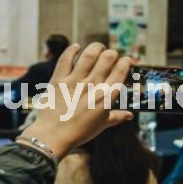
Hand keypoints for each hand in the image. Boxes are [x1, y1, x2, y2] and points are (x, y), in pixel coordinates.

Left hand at [20, 43, 132, 157]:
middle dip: (112, 53)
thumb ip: (116, 117)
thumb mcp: (102, 125)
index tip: (125, 61)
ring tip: (97, 48)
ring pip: (89, 53)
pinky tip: (76, 47)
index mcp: (106, 96)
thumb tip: (129, 115)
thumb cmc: (79, 132)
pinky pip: (65, 59)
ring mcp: (75, 81)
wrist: (54, 136)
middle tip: (110, 56)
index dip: (126, 62)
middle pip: (108, 57)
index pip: (121, 69)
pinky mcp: (58, 79)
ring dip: (96, 47)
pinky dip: (72, 50)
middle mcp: (92, 85)